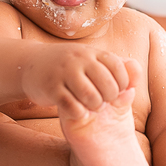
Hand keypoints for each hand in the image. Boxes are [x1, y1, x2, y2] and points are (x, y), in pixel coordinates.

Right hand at [23, 43, 141, 118]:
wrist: (31, 64)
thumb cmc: (69, 68)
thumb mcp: (91, 62)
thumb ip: (116, 70)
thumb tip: (134, 86)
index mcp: (93, 53)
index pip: (119, 69)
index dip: (122, 85)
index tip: (115, 91)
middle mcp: (79, 60)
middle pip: (108, 85)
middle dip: (109, 98)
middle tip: (102, 101)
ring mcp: (64, 73)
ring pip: (91, 96)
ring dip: (95, 106)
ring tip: (91, 106)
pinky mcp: (51, 88)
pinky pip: (72, 106)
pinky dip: (79, 113)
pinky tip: (78, 111)